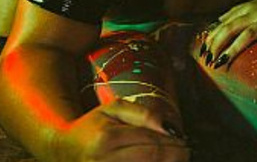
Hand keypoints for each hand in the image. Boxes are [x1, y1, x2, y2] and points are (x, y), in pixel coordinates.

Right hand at [54, 99, 189, 161]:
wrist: (64, 149)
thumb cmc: (94, 126)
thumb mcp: (115, 108)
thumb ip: (143, 114)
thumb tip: (168, 127)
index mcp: (106, 139)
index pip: (151, 143)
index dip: (173, 143)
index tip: (184, 140)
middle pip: (152, 161)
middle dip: (173, 156)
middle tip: (184, 151)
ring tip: (172, 157)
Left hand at [202, 0, 256, 67]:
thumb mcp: (251, 7)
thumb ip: (235, 14)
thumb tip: (217, 22)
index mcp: (244, 10)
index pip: (223, 24)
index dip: (212, 37)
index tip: (203, 51)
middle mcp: (253, 13)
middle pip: (231, 28)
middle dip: (218, 44)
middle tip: (209, 59)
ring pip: (248, 33)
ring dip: (235, 47)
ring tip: (224, 60)